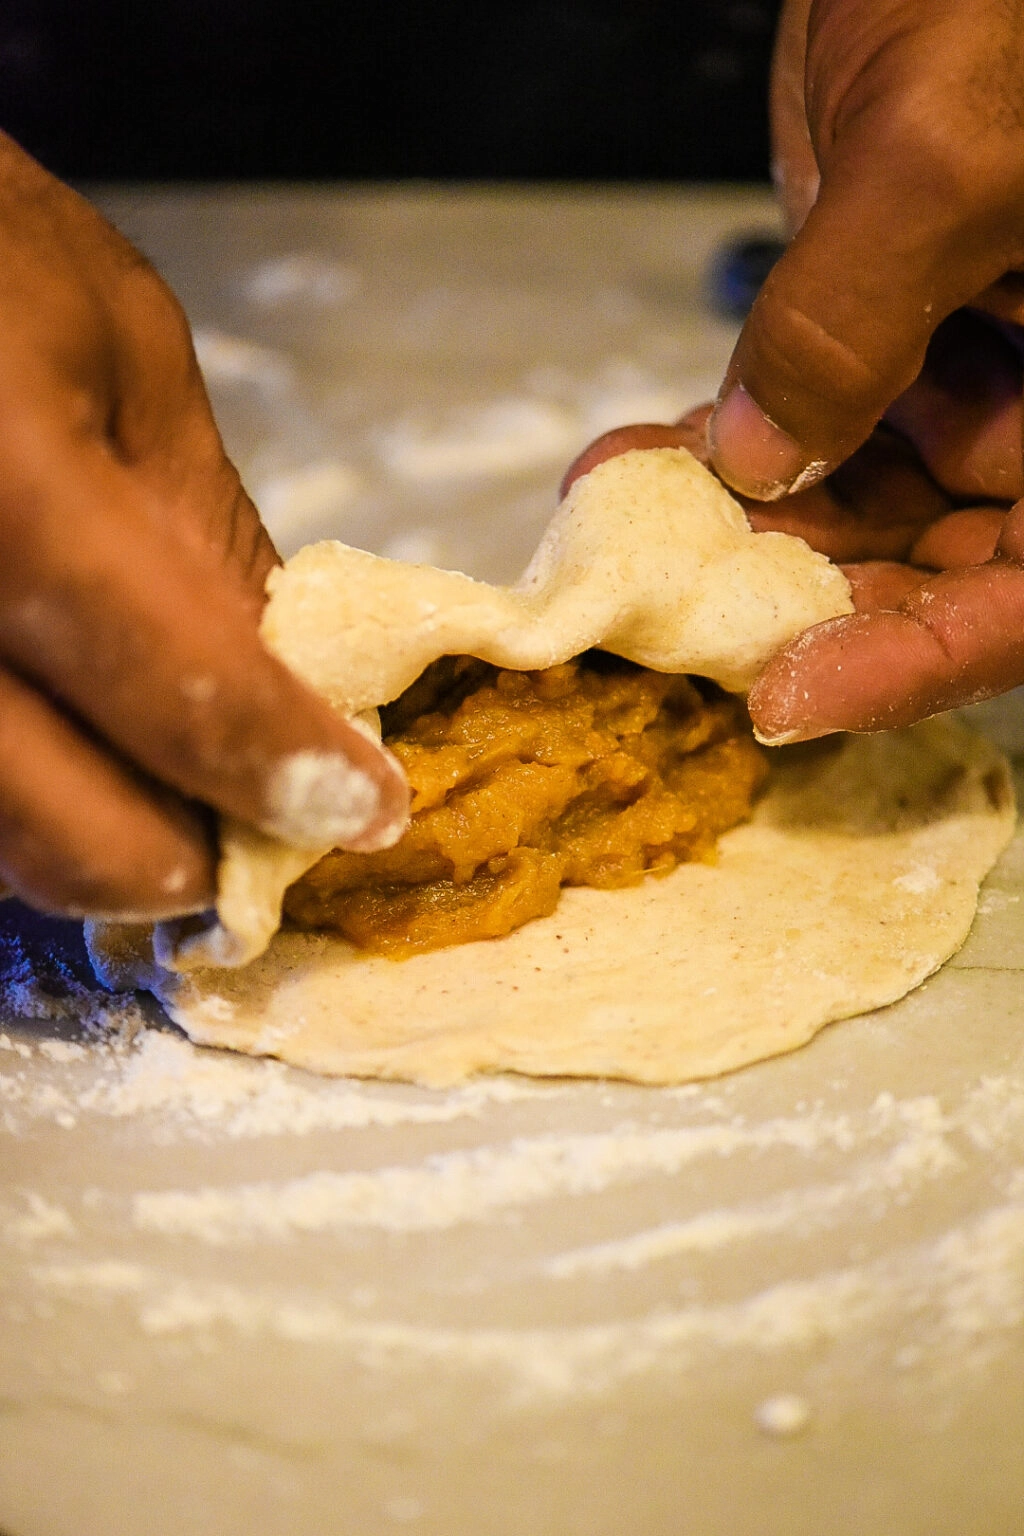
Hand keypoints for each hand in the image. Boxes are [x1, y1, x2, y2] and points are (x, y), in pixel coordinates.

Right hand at [0, 135, 406, 920]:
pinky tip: (87, 734)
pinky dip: (41, 798)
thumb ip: (207, 536)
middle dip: (196, 851)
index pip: (172, 689)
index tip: (365, 806)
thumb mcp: (127, 355)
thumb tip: (298, 693)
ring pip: (7, 847)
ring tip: (183, 773)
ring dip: (114, 839)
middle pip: (69, 831)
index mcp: (8, 485)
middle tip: (274, 814)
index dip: (286, 767)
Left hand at [707, 0, 1023, 737]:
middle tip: (674, 609)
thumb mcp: (944, 158)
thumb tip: (762, 462)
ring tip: (631, 524)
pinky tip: (644, 460)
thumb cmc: (1006, 0)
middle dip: (798, 599)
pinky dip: (727, 457)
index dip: (917, 662)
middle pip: (937, 572)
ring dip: (738, 534)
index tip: (787, 695)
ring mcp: (975, 386)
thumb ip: (849, 322)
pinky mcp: (891, 347)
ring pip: (857, 516)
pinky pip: (810, 435)